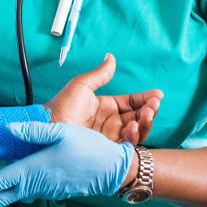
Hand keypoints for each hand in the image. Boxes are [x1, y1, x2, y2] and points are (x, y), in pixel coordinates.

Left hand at [0, 122, 134, 206]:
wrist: (112, 169)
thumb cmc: (88, 149)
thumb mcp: (61, 132)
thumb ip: (33, 131)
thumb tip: (8, 129)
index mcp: (34, 169)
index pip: (1, 182)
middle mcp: (37, 182)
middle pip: (4, 195)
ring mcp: (45, 189)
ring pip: (15, 195)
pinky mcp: (53, 189)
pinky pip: (27, 193)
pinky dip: (13, 194)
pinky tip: (9, 190)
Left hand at [46, 53, 161, 143]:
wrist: (49, 128)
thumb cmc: (61, 106)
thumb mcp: (82, 85)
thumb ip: (100, 74)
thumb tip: (111, 57)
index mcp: (106, 107)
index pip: (131, 102)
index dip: (145, 99)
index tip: (157, 94)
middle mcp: (110, 123)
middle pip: (138, 117)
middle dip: (149, 110)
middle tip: (154, 104)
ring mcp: (110, 137)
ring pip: (137, 131)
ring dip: (146, 122)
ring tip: (147, 113)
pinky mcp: (108, 150)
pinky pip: (128, 145)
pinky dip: (135, 136)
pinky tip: (133, 127)